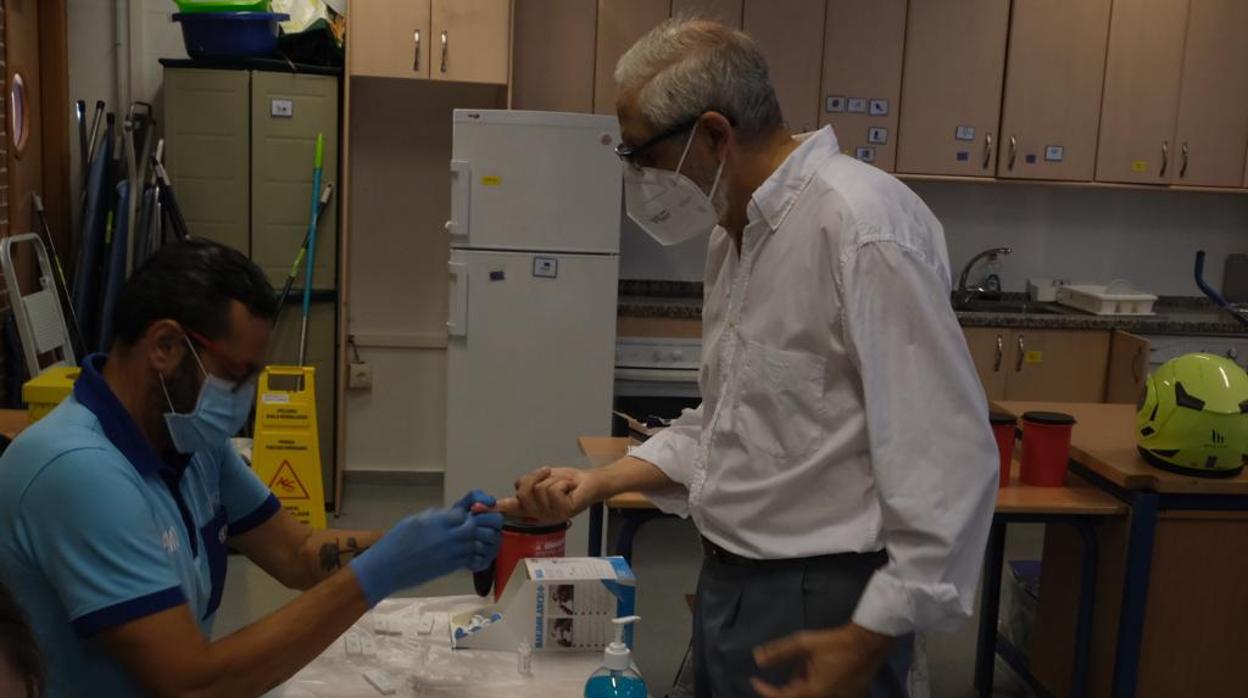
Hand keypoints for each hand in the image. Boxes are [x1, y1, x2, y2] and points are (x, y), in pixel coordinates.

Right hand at [348, 494, 502, 606]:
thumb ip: (441, 515)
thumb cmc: (397, 541)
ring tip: (482, 537)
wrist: (388, 567)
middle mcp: (454, 533)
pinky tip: (477, 553)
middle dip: (491, 520)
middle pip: (489, 522)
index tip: (484, 503)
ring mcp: (457, 552)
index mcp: (444, 517)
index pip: (475, 502)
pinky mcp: (455, 567)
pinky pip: (480, 560)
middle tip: (485, 522)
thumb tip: (457, 513)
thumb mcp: (418, 518)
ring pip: (489, 541)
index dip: (482, 501)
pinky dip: (483, 556)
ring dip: (490, 538)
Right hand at [493, 467, 600, 522]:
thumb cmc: (566, 482)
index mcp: (530, 508)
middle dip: (535, 476)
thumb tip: (516, 485)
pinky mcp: (563, 511)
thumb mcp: (542, 480)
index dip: (491, 508)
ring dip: (552, 479)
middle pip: (523, 490)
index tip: (475, 509)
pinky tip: (569, 489)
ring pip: (540, 489)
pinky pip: (553, 488)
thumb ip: (527, 484)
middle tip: (547, 473)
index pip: (507, 508)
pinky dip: (562, 481)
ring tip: (563, 485)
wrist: (589, 483)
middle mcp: (537, 515)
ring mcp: (550, 516)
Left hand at [751, 624, 894, 697]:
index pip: (783, 697)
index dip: (766, 690)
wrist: (869, 641)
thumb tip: (757, 658)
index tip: (754, 681)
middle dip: (790, 684)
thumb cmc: (837, 642)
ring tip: (807, 664)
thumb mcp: (804, 643)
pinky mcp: (851, 695)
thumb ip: (779, 652)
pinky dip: (818, 685)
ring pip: (813, 694)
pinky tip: (819, 669)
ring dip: (804, 683)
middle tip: (794, 666)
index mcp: (816, 691)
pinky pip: (827, 693)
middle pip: (799, 696)